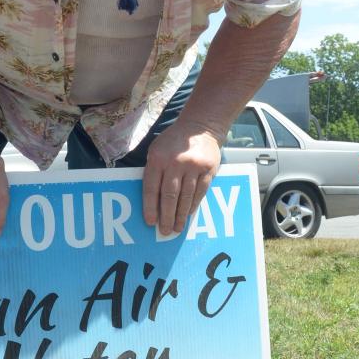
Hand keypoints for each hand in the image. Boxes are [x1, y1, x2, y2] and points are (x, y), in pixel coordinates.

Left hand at [142, 121, 221, 235]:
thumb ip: (153, 171)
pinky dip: (193, 205)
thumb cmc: (173, 141)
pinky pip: (200, 192)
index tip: (150, 222)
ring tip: (177, 228)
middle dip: (167, 216)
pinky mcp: (208, 169)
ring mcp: (193, 166)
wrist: (200, 127)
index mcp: (158, 158)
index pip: (152, 188)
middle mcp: (175, 163)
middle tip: (165, 231)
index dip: (150, 207)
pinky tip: (188, 214)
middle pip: (170, 195)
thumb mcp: (156, 150)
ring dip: (181, 215)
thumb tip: (151, 201)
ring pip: (185, 197)